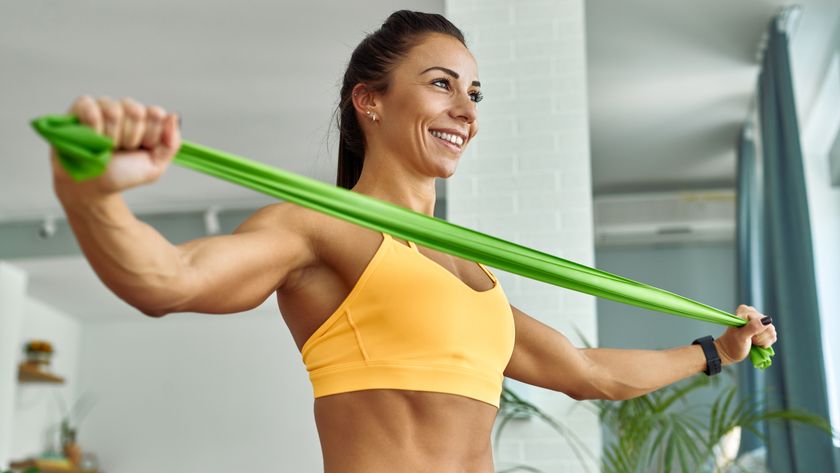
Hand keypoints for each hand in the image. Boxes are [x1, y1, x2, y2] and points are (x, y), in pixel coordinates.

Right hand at [51, 95, 180, 198]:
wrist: (93, 186)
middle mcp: (126, 109)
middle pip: (136, 111)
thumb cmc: (122, 175)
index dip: (149, 136)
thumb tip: (173, 116)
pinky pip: (90, 108)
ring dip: (110, 137)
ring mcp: (104, 106)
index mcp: (146, 120)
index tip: (142, 148)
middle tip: (122, 150)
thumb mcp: (155, 166)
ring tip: (105, 147)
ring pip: (113, 111)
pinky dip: (92, 127)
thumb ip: (171, 143)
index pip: (156, 114)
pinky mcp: (82, 107)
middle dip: (130, 138)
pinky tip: (91, 138)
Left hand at [714, 304, 776, 364]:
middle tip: (749, 339)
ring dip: (762, 341)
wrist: (730, 352)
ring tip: (752, 341)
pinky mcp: (765, 330)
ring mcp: (760, 322)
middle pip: (769, 326)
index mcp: (746, 311)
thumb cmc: (733, 344)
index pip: (762, 320)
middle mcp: (753, 313)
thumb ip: (753, 327)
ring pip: (772, 332)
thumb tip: (767, 320)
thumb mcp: (741, 336)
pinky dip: (765, 343)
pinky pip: (773, 336)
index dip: (757, 331)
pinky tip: (756, 343)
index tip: (746, 334)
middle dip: (759, 337)